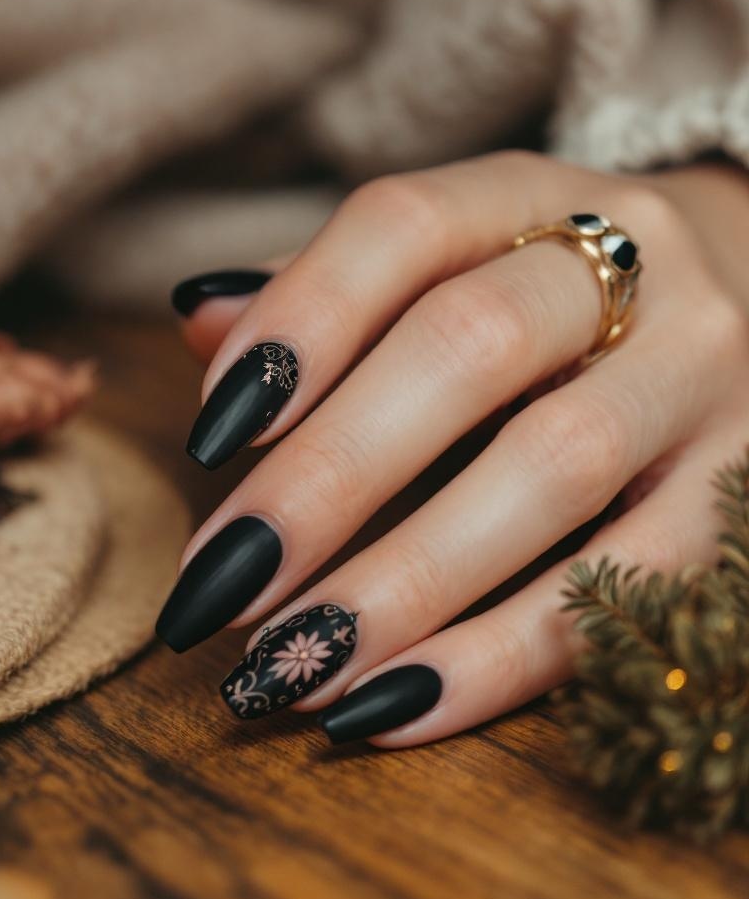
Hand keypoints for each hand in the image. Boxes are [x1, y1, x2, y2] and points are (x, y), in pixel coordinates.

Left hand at [159, 151, 748, 746]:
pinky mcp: (748, 481)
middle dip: (331, 478)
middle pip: (469, 350)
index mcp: (533, 194)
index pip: (402, 227)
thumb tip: (204, 327)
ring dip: (404, 583)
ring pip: (554, 470)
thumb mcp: (457, 254)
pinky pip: (634, 579)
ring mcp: (703, 372)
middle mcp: (637, 264)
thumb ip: (334, 287)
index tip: (209, 437)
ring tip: (290, 664)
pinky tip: (393, 704)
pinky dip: (506, 654)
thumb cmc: (557, 286)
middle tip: (224, 582)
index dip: (297, 325)